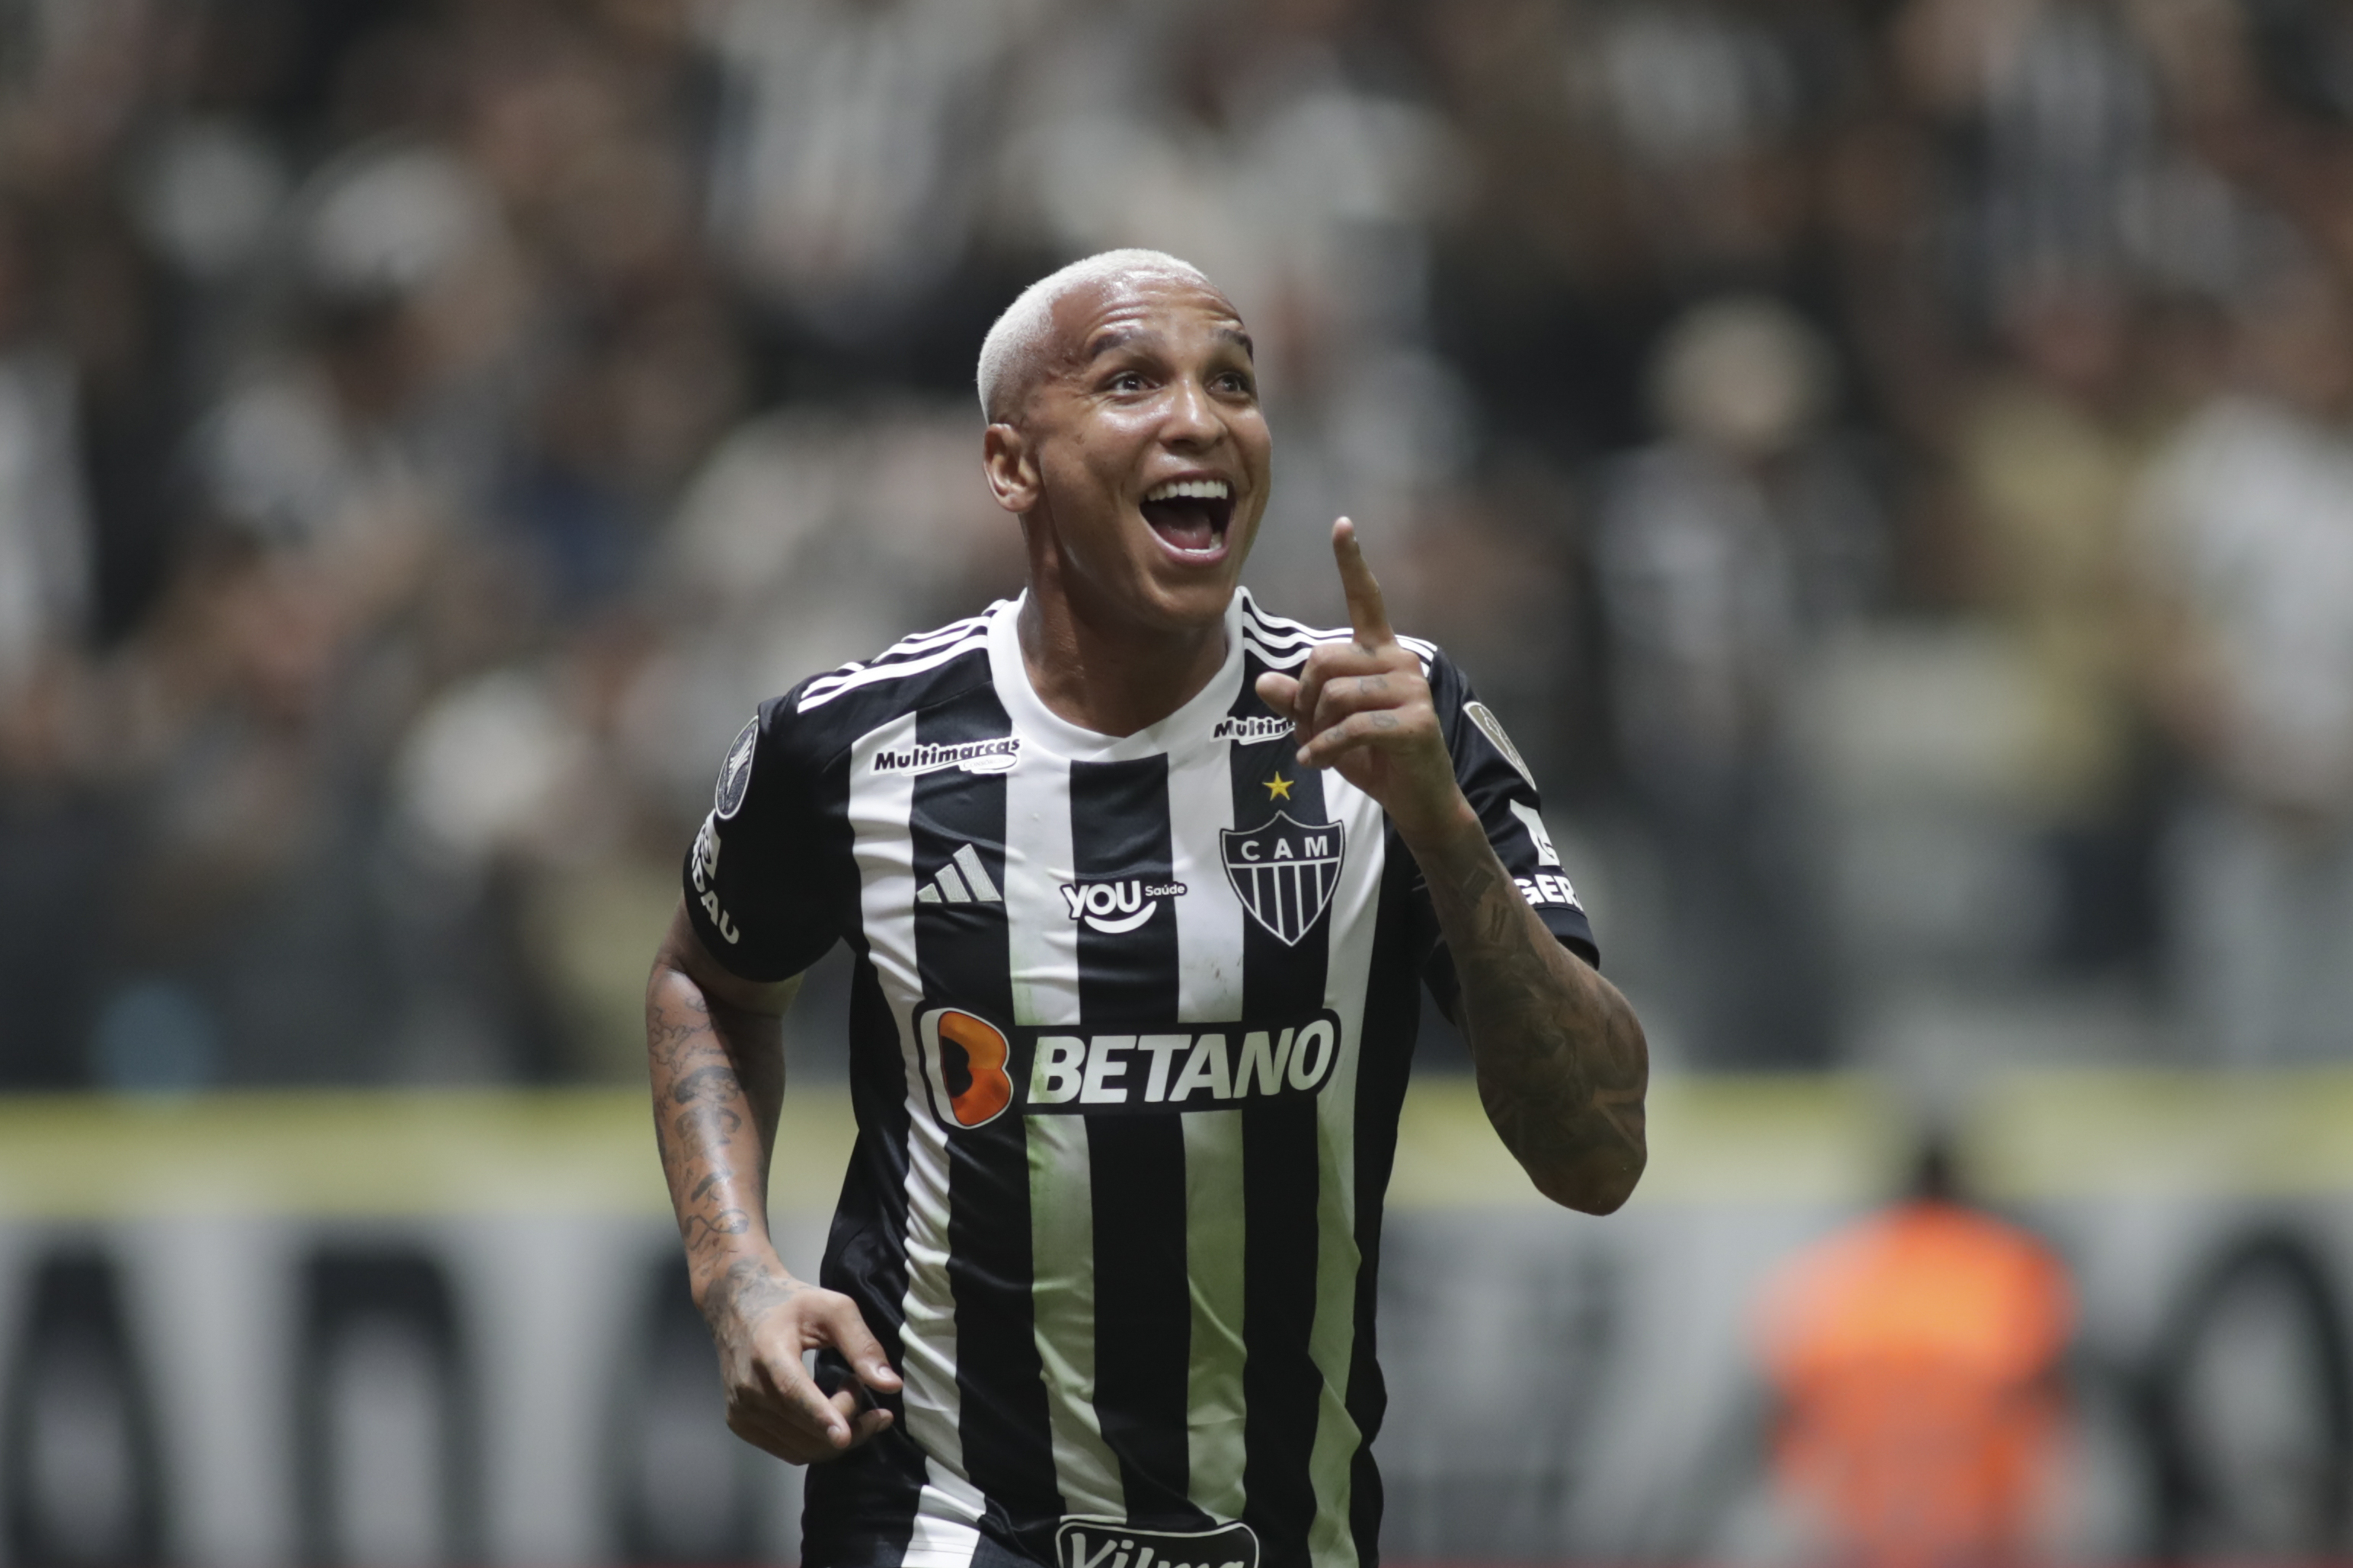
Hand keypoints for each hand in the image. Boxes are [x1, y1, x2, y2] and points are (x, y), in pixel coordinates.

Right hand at [701, 1256, 900, 1463]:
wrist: (739, 1307)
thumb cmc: (791, 1304)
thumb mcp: (833, 1309)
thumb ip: (862, 1345)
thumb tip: (891, 1386)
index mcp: (768, 1352)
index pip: (793, 1391)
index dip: (820, 1416)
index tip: (844, 1436)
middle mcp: (748, 1388)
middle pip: (804, 1427)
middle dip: (849, 1421)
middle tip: (864, 1388)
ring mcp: (740, 1411)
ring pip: (800, 1448)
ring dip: (837, 1436)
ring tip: (851, 1398)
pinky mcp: (740, 1425)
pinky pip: (789, 1451)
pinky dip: (817, 1442)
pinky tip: (829, 1415)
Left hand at [1254, 518, 1471, 843]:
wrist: (1417, 800)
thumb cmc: (1373, 757)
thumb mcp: (1325, 727)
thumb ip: (1298, 702)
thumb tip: (1264, 681)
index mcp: (1380, 653)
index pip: (1366, 599)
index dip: (1352, 562)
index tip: (1341, 524)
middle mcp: (1399, 661)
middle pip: (1324, 657)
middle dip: (1304, 697)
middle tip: (1308, 727)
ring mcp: (1411, 690)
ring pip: (1334, 693)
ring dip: (1314, 727)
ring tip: (1319, 747)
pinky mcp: (1415, 722)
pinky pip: (1351, 726)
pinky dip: (1323, 748)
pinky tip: (1316, 762)